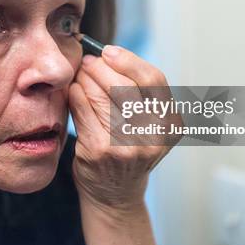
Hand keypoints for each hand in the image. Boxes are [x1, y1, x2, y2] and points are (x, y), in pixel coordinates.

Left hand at [68, 45, 181, 212]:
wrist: (115, 193)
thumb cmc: (130, 148)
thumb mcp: (150, 124)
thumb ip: (139, 93)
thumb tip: (106, 54)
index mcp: (170, 123)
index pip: (154, 80)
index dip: (129, 61)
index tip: (109, 51)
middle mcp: (153, 135)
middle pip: (124, 85)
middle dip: (101, 67)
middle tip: (88, 61)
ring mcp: (125, 145)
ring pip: (100, 94)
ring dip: (85, 78)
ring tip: (80, 75)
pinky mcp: (99, 150)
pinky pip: (82, 109)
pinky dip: (75, 94)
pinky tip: (73, 91)